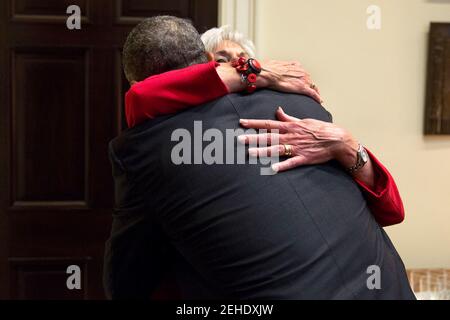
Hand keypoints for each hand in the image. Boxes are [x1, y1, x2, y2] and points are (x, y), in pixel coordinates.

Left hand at [238, 107, 357, 171]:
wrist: (337, 139)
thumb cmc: (320, 129)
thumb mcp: (303, 120)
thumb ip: (288, 118)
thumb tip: (278, 111)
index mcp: (289, 127)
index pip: (268, 124)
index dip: (254, 123)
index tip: (241, 123)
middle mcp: (291, 136)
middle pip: (268, 137)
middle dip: (253, 138)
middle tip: (239, 140)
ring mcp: (297, 147)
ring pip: (277, 149)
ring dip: (263, 151)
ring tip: (250, 154)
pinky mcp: (304, 158)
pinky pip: (291, 162)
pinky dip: (282, 166)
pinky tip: (272, 169)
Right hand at [260, 60, 321, 102]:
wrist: (269, 74)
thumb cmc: (270, 70)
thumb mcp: (277, 65)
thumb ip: (281, 68)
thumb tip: (277, 70)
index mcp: (296, 66)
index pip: (304, 74)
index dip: (305, 80)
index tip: (305, 83)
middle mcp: (302, 72)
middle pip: (310, 81)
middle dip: (310, 86)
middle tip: (312, 92)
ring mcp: (303, 80)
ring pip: (313, 87)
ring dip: (315, 92)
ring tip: (317, 98)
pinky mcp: (302, 88)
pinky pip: (313, 94)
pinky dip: (317, 98)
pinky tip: (319, 101)